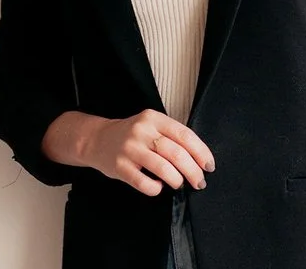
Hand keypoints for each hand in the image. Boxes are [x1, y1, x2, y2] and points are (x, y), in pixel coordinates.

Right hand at [82, 108, 215, 196]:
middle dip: (193, 171)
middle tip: (199, 182)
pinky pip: (144, 183)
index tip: (209, 166)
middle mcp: (142, 131)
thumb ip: (171, 136)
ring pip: (163, 168)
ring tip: (179, 183)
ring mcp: (130, 149)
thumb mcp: (150, 126)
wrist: (97, 139)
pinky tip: (158, 186)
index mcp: (154, 118)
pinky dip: (156, 188)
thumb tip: (199, 158)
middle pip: (176, 153)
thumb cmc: (131, 135)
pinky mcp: (120, 167)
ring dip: (177, 180)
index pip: (184, 135)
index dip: (201, 152)